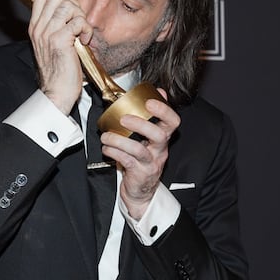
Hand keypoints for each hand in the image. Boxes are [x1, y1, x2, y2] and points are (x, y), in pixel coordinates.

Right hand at [29, 0, 93, 113]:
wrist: (56, 93)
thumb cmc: (59, 72)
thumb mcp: (51, 45)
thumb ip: (56, 28)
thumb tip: (72, 14)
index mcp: (35, 28)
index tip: (70, 15)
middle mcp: (39, 28)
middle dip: (72, 5)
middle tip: (78, 22)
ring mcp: (48, 34)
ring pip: (67, 6)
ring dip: (80, 16)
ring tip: (82, 32)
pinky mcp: (60, 41)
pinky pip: (77, 22)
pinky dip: (86, 29)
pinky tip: (85, 41)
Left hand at [101, 89, 179, 218]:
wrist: (141, 190)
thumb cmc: (143, 159)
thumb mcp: (150, 137)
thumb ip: (153, 115)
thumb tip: (158, 90)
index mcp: (163, 137)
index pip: (173, 121)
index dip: (164, 110)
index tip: (149, 102)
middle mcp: (160, 150)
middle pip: (160, 135)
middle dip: (141, 124)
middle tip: (123, 119)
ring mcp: (151, 163)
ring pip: (139, 150)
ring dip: (119, 140)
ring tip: (106, 136)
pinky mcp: (140, 174)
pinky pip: (126, 161)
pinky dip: (113, 152)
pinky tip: (106, 148)